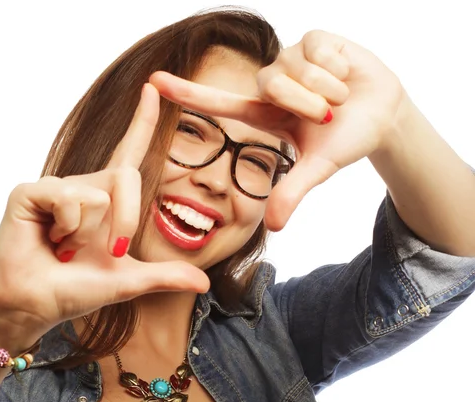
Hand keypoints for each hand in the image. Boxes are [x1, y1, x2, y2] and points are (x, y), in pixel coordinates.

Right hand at [0, 84, 209, 350]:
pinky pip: (68, 198)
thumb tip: (204, 282)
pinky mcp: (32, 191)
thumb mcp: (126, 281)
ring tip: (63, 248)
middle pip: (126, 178)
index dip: (142, 122)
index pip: (129, 152)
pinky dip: (66, 227)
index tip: (153, 87)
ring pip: (96, 196)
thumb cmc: (74, 289)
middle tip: (106, 252)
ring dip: (86, 235)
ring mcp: (56, 187)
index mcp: (106, 199)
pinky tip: (49, 240)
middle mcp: (83, 186)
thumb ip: (164, 277)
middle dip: (124, 222)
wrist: (35, 304)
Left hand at [150, 30, 407, 230]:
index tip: (154, 82)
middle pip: (271, 85)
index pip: (218, 103)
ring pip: (296, 68)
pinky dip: (338, 68)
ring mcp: (291, 59)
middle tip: (329, 117)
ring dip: (326, 89)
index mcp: (263, 115)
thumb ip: (293, 192)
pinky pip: (318, 49)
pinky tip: (345, 74)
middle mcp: (271, 85)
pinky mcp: (312, 38)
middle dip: (307, 104)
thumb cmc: (345, 140)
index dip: (187, 92)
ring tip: (340, 97)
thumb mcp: (318, 169)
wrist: (383, 114)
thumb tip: (273, 227)